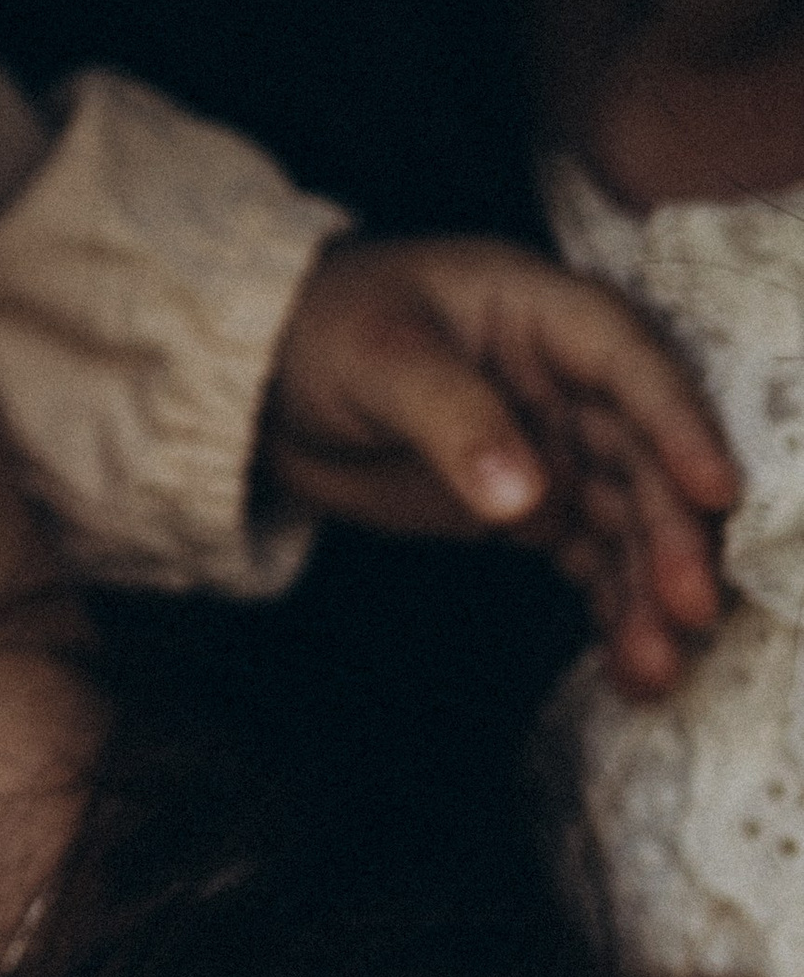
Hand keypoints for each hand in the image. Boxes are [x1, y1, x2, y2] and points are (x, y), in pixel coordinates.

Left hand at [261, 235, 740, 694]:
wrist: (263, 381)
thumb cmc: (318, 330)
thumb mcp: (376, 358)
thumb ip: (452, 419)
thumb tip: (526, 496)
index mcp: (533, 309)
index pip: (625, 358)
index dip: (677, 421)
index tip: (713, 490)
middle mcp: (561, 377)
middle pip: (639, 453)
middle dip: (670, 531)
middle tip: (690, 608)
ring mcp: (552, 442)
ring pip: (624, 516)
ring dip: (648, 588)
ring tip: (657, 666)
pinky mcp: (532, 502)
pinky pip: (591, 556)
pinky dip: (613, 607)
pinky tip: (631, 667)